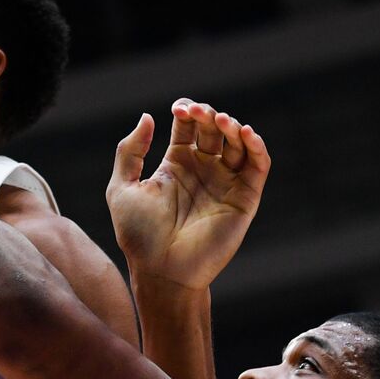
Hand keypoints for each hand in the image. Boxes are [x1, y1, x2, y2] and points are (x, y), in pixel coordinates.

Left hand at [105, 99, 269, 289]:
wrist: (162, 270)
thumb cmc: (138, 235)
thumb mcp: (121, 188)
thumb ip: (130, 152)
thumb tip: (147, 117)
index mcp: (175, 165)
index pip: (188, 126)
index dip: (187, 111)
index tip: (178, 108)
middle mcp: (203, 170)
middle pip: (213, 129)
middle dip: (208, 115)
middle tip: (198, 112)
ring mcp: (225, 182)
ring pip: (238, 143)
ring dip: (232, 126)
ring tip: (220, 121)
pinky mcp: (244, 198)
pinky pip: (258, 166)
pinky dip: (256, 146)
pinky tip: (245, 133)